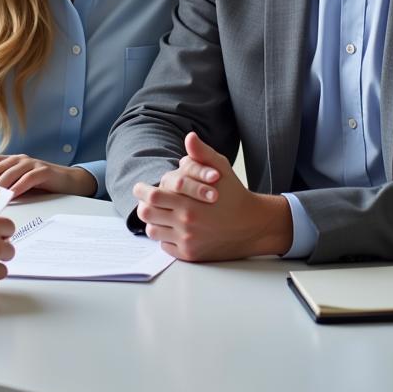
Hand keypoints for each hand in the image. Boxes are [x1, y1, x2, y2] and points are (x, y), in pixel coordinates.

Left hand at [0, 154, 97, 203]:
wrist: (68, 181)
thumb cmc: (40, 185)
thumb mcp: (18, 186)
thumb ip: (3, 190)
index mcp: (9, 161)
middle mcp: (17, 159)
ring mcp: (31, 163)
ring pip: (9, 171)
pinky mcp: (43, 170)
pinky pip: (28, 177)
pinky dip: (18, 186)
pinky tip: (11, 196)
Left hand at [133, 132, 291, 261]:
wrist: (253, 225)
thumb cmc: (234, 194)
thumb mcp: (221, 169)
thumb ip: (202, 153)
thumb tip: (190, 137)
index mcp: (189, 202)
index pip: (152, 196)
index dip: (141, 190)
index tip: (140, 187)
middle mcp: (186, 223)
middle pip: (147, 214)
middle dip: (142, 205)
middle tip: (144, 200)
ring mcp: (188, 241)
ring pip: (153, 231)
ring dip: (152, 222)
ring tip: (158, 213)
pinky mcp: (191, 254)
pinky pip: (165, 247)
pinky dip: (164, 237)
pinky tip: (171, 228)